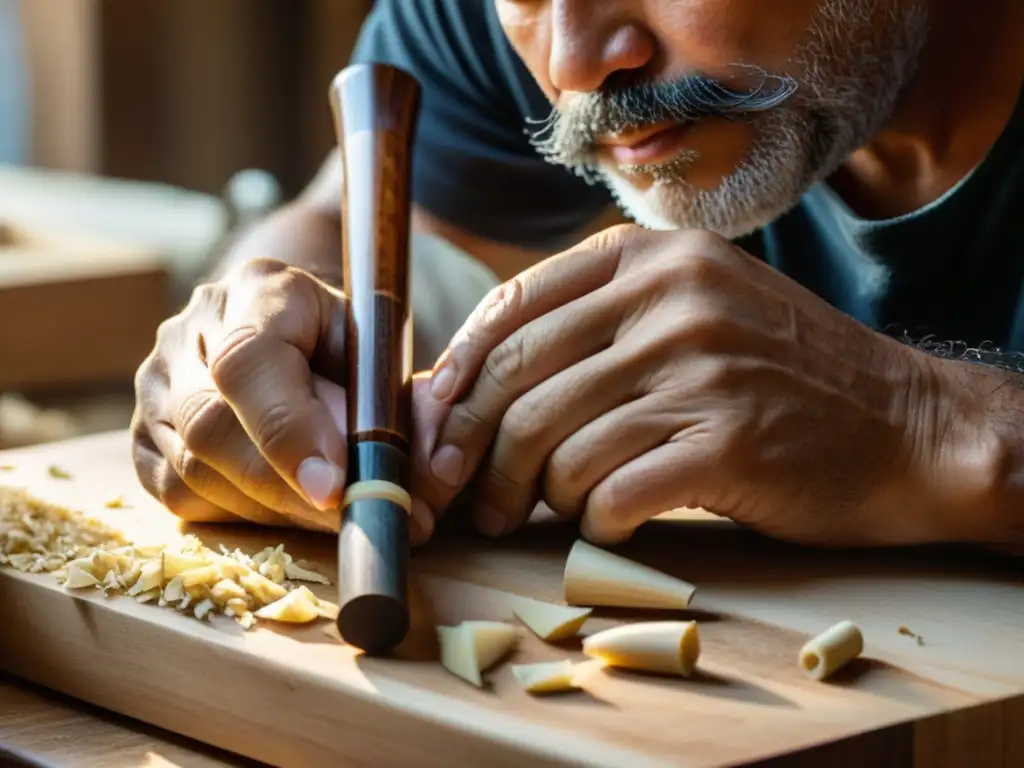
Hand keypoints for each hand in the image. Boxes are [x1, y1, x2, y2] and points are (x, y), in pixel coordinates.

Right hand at [131, 258, 440, 542]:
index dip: (289, 429)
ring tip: (337, 517)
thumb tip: (431, 481)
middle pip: (212, 426)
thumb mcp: (390, 360)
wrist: (298, 335)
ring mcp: (157, 385)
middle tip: (354, 521)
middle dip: (288, 490)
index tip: (336, 485)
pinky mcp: (144, 437)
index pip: (249, 360)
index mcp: (259, 291)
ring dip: (273, 510)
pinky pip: (180, 494)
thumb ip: (412, 409)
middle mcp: (191, 331)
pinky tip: (290, 511)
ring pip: (194, 469)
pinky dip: (242, 515)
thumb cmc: (350, 348)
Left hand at [417, 225, 948, 547]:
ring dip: (531, 495)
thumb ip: (588, 330)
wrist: (902, 423)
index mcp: (647, 257)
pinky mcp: (726, 442)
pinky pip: (610, 494)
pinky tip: (607, 522)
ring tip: (539, 512)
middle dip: (469, 452)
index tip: (429, 434)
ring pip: (556, 445)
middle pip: (518, 382)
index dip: (452, 380)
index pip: (509, 311)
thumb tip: (465, 389)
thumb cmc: (775, 373)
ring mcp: (700, 367)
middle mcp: (669, 300)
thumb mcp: (685, 311)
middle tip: (462, 499)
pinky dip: (591, 521)